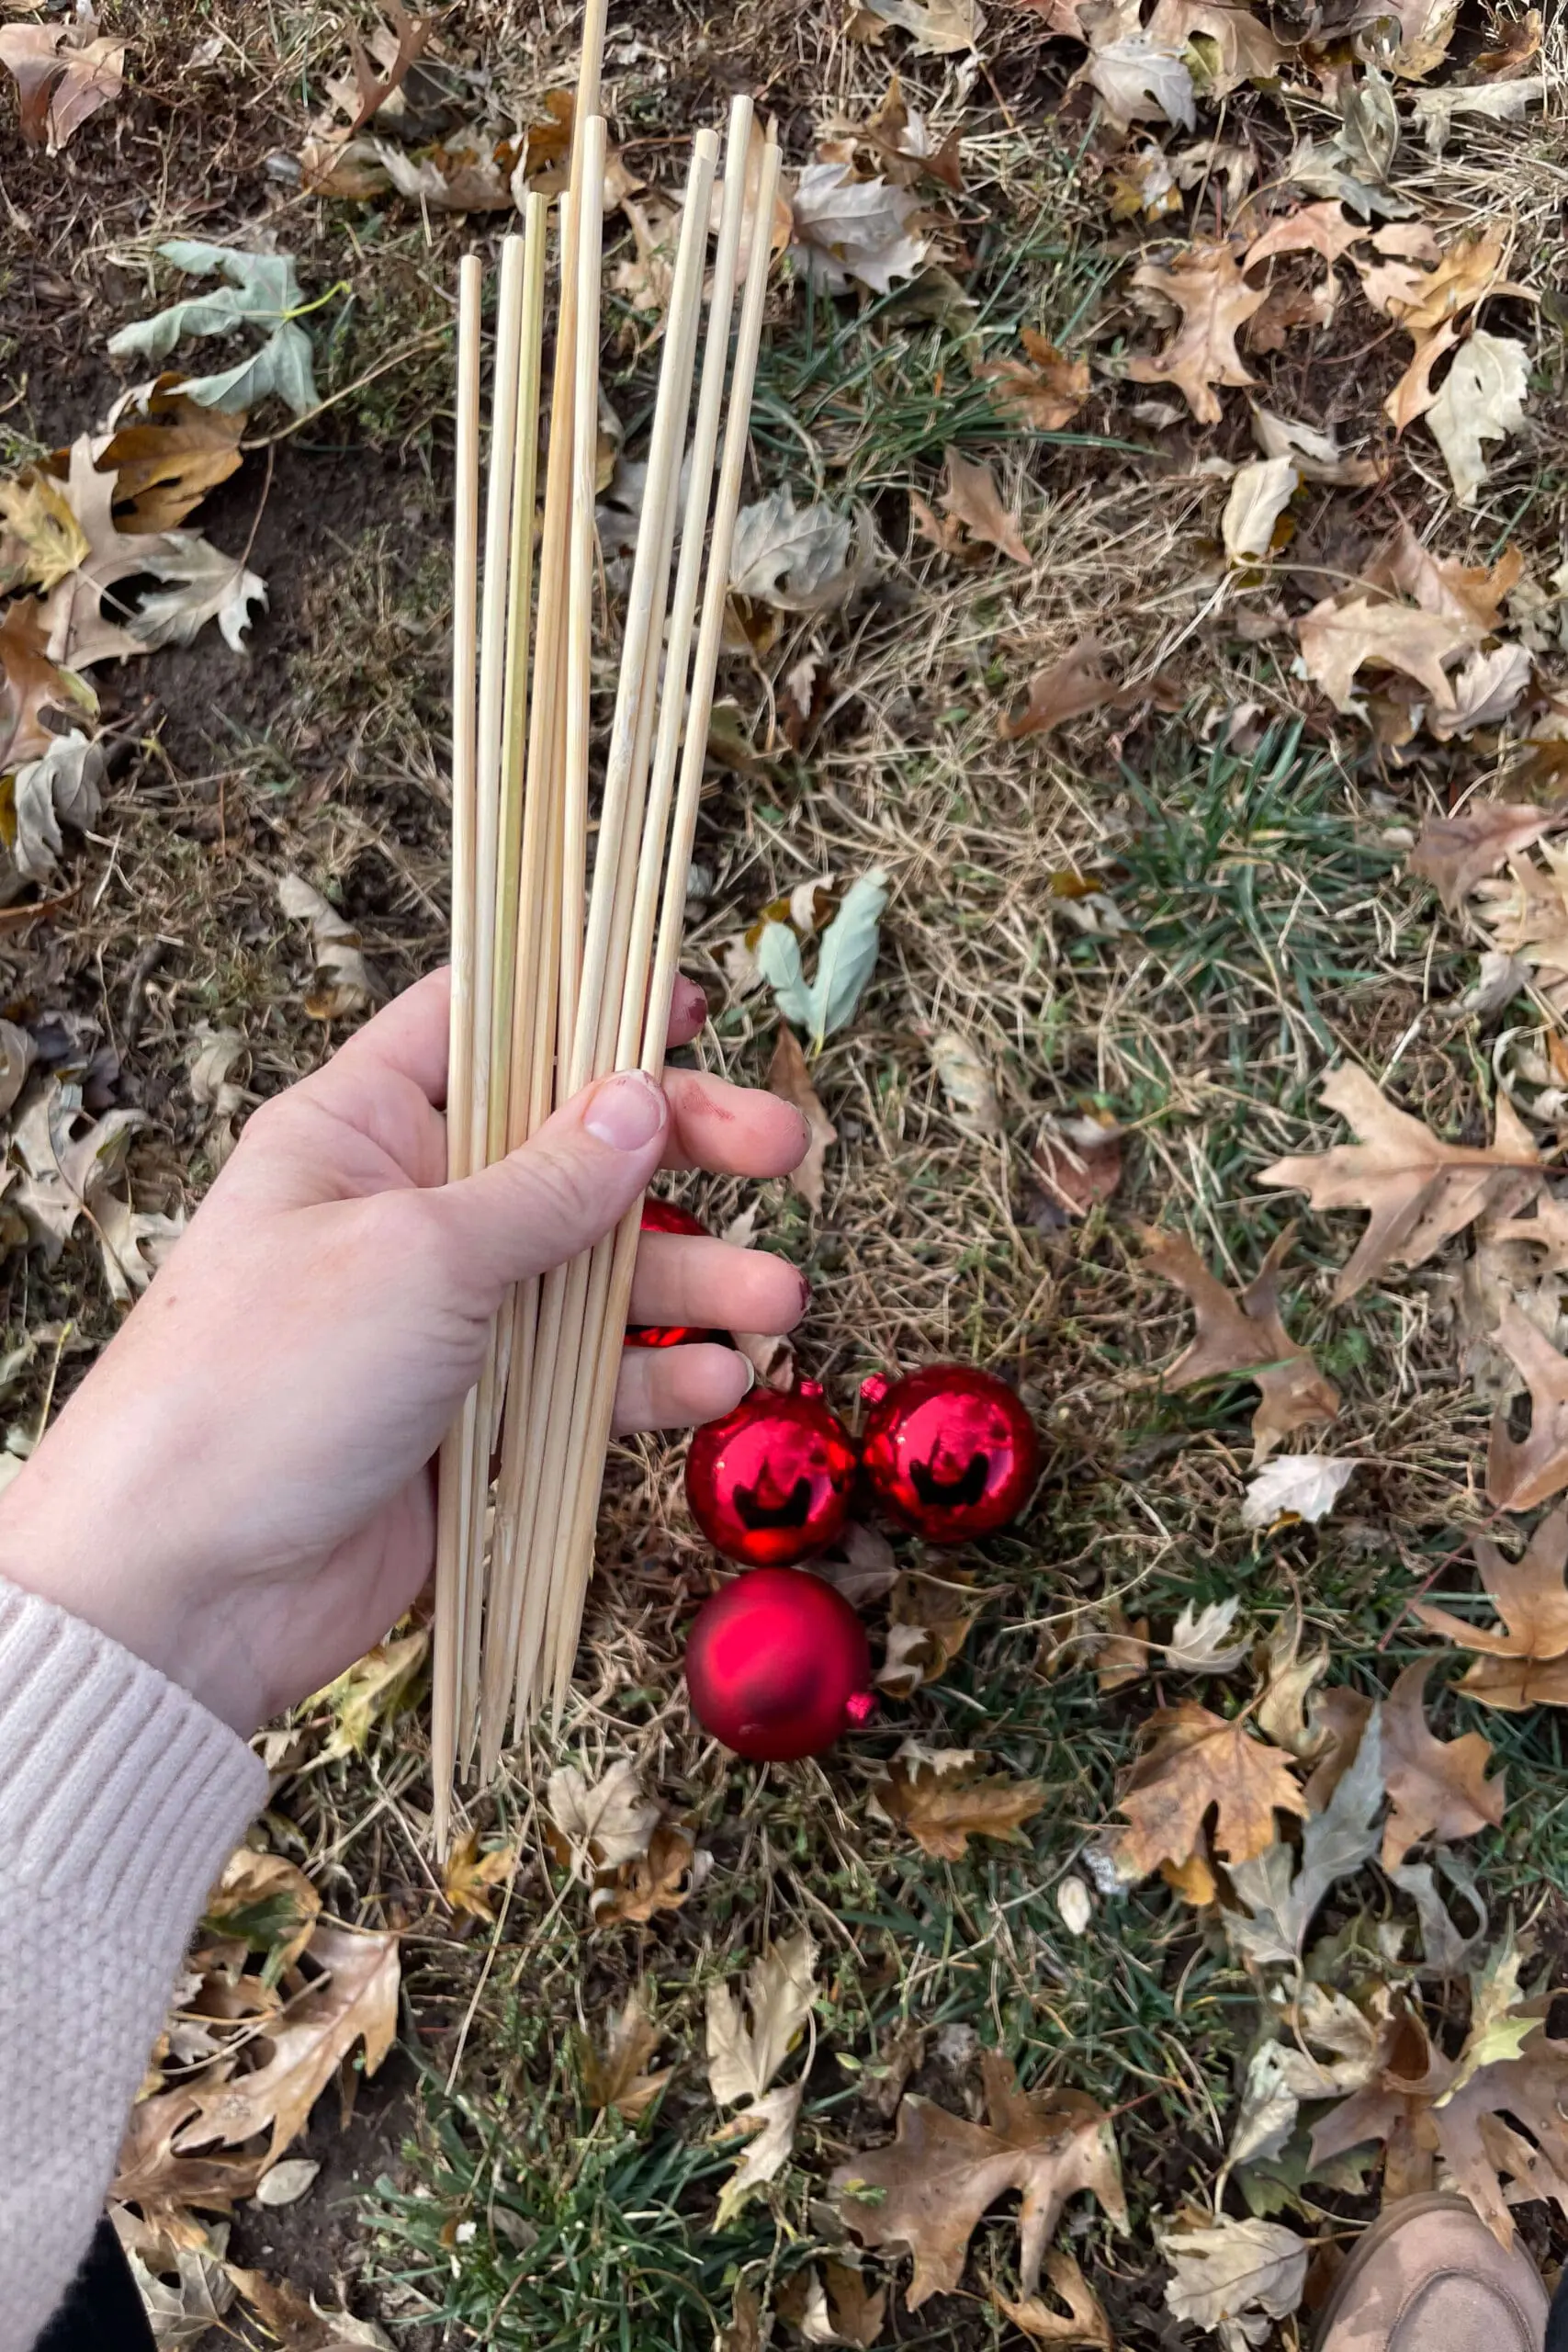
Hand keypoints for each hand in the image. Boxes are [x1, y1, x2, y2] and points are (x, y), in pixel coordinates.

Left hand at [0, 970, 808, 1735]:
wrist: (187, 1586)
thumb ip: (544, 1183)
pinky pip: (584, 1381)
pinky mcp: (475, 1418)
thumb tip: (639, 1098)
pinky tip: (718, 1385)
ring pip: (595, 1273)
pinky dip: (652, 1381)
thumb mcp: (420, 1253)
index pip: (481, 1023)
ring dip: (692, 1280)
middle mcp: (410, 1209)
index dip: (582, 1001)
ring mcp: (446, 1318)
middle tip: (788, 1153)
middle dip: (682, 1150)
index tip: (685, 1003)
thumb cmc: (267, 1380)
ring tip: (780, 1299)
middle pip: (571, 1150)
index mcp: (363, 1127)